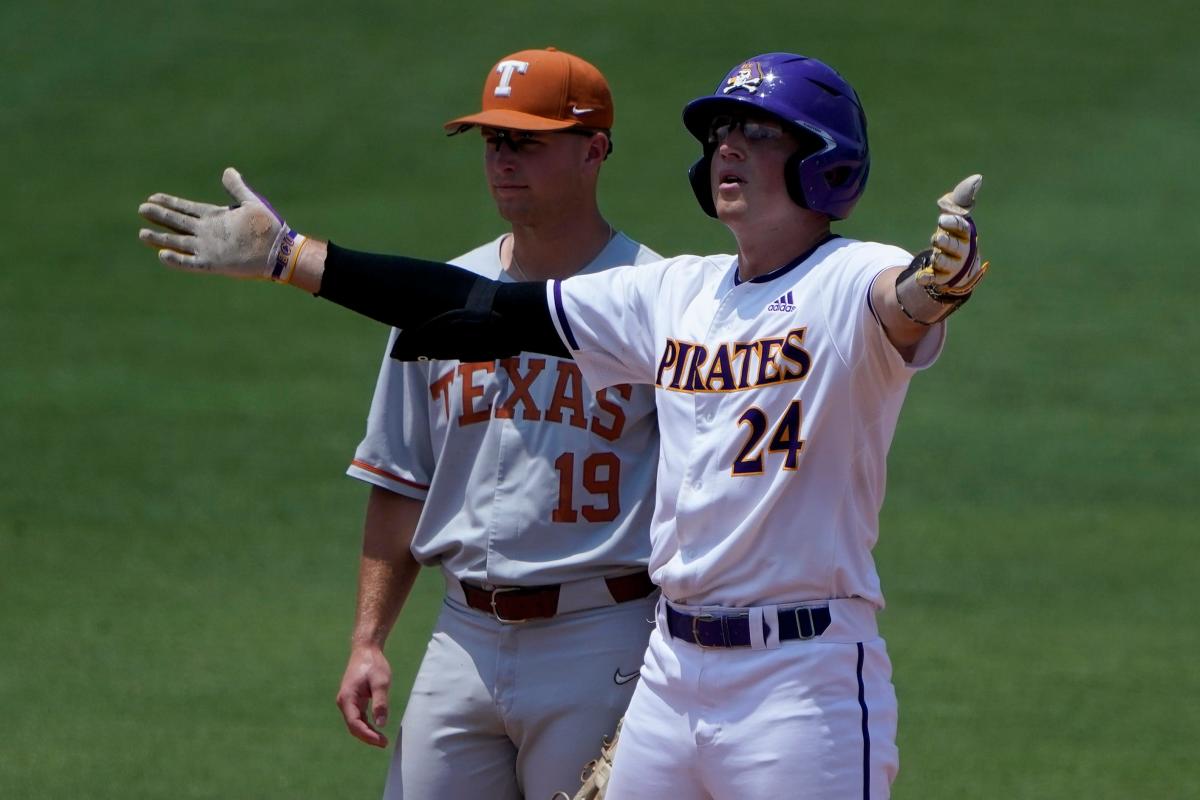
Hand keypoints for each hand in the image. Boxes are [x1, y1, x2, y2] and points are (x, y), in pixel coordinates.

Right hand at [137, 167, 305, 281]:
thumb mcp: (251, 202)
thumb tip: (228, 171)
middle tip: (142, 208)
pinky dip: (177, 260)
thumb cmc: (268, 227)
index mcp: (215, 217)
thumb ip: (237, 188)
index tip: (152, 196)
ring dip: (161, 238)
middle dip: (160, 216)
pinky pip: (191, 262)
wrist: (279, 250)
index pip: (186, 208)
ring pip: (178, 242)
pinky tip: (162, 255)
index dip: (170, 203)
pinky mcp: (214, 263)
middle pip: (177, 223)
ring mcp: (209, 248)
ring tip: (142, 233)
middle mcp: (207, 232)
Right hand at [335, 645, 392, 747]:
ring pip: (355, 723)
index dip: (368, 735)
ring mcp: (347, 702)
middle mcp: (344, 702)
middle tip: (384, 743)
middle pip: (354, 726)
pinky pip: (358, 717)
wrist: (366, 650)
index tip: (382, 742)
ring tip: (383, 740)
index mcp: (347, 698)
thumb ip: (380, 703)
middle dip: (368, 737)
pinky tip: (378, 729)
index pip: (355, 724)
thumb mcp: (381, 683)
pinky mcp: (353, 700)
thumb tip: (381, 724)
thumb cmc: (373, 664)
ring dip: (368, 732)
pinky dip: (367, 725)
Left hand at [915, 173, 986, 295]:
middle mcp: (961, 251)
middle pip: (953, 246)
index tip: (942, 218)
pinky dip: (927, 278)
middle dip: (945, 242)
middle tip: (937, 238)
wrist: (957, 266)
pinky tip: (920, 278)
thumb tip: (978, 178)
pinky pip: (933, 279)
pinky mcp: (940, 278)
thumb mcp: (956, 216)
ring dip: (938, 259)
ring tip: (935, 256)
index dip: (953, 223)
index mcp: (965, 234)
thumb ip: (961, 198)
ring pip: (944, 263)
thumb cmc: (955, 235)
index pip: (961, 227)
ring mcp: (951, 266)